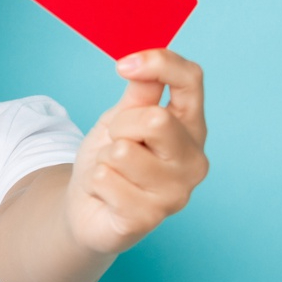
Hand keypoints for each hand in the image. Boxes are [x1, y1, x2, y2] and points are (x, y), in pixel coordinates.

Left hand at [65, 48, 208, 253]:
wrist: (88, 207)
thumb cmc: (111, 159)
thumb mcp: (122, 117)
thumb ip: (140, 92)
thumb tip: (143, 63)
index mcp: (191, 127)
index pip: (191, 79)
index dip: (159, 63)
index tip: (122, 65)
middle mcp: (193, 160)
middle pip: (156, 119)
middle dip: (121, 126)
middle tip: (116, 143)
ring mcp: (175, 193)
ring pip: (123, 152)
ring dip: (105, 159)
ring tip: (113, 172)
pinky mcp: (149, 218)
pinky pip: (106, 179)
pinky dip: (96, 183)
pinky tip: (107, 194)